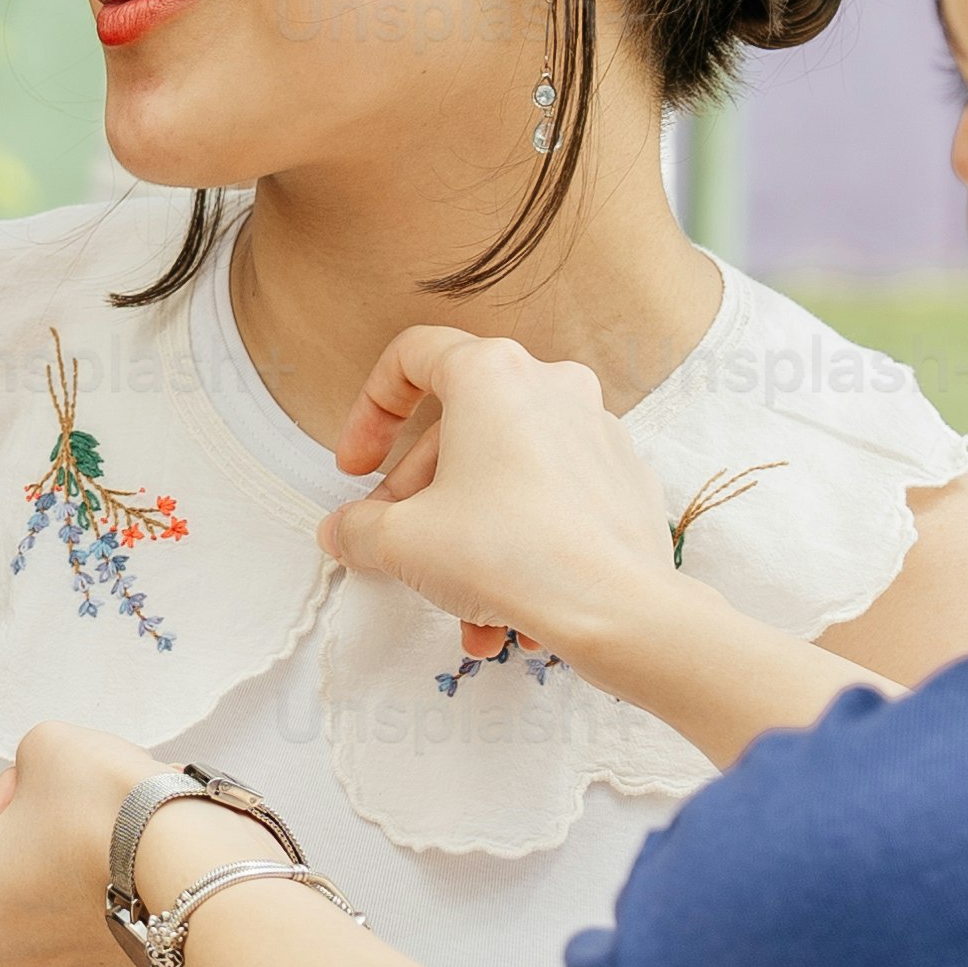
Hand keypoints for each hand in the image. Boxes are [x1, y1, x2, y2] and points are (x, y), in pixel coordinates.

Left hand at [0, 718, 183, 966]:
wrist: (189, 862)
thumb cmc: (102, 812)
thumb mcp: (42, 748)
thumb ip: (27, 774)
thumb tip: (43, 786)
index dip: (6, 807)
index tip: (35, 789)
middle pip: (15, 904)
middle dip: (43, 861)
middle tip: (77, 820)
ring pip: (69, 935)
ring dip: (86, 895)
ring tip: (123, 850)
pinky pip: (122, 955)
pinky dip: (133, 923)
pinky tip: (150, 883)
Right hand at [322, 325, 663, 669]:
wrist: (618, 607)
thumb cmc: (508, 553)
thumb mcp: (403, 542)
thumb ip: (359, 528)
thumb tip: (344, 532)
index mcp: (491, 373)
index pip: (412, 356)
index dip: (369, 411)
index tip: (357, 469)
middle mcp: (551, 384)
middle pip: (459, 429)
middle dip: (418, 495)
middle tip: (396, 548)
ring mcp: (596, 428)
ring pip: (507, 473)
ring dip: (468, 535)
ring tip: (459, 607)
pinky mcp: (623, 476)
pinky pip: (553, 498)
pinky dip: (521, 540)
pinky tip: (510, 610)